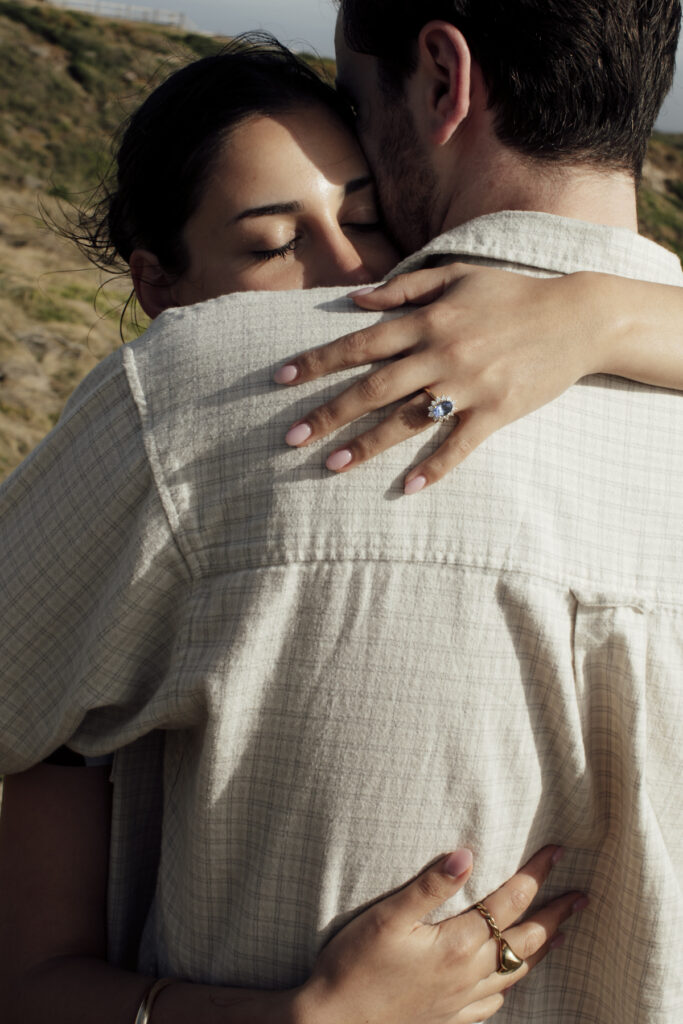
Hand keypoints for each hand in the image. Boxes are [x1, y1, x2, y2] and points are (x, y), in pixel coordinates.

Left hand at [276, 264, 609, 492]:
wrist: (576, 318)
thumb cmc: (511, 293)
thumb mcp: (457, 275)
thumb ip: (404, 288)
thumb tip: (354, 301)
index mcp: (427, 320)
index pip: (360, 344)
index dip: (317, 361)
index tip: (280, 380)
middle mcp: (441, 353)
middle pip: (373, 387)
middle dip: (328, 412)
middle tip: (290, 437)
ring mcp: (469, 386)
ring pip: (407, 420)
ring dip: (366, 445)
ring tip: (329, 466)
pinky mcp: (496, 412)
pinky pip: (459, 445)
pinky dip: (433, 467)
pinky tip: (406, 489)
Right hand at [295, 845, 585, 1023]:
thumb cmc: (355, 966)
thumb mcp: (388, 917)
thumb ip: (430, 885)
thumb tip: (467, 853)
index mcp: (458, 944)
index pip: (510, 901)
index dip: (537, 874)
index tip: (559, 851)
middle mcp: (469, 974)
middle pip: (526, 939)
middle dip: (556, 914)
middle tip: (582, 896)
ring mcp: (462, 1001)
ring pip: (516, 971)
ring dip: (543, 948)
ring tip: (562, 934)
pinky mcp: (449, 1018)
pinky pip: (494, 1001)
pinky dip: (511, 984)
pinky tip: (509, 980)